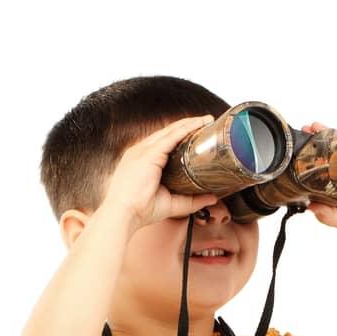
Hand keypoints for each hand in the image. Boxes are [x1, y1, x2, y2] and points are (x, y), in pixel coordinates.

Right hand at [100, 116, 221, 231]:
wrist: (122, 215)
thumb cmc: (139, 211)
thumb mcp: (171, 204)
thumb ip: (192, 200)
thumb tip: (213, 198)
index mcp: (141, 160)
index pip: (163, 143)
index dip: (181, 136)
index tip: (197, 134)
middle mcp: (140, 151)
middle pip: (168, 133)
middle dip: (188, 126)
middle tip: (207, 122)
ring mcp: (143, 150)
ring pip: (170, 131)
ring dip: (190, 124)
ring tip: (206, 120)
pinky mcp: (148, 153)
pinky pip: (171, 136)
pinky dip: (186, 129)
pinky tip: (198, 125)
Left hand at [299, 120, 336, 243]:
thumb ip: (327, 216)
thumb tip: (310, 207)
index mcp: (335, 186)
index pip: (320, 168)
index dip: (310, 158)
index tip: (299, 149)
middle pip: (330, 152)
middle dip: (318, 139)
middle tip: (307, 128)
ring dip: (331, 133)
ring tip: (318, 125)